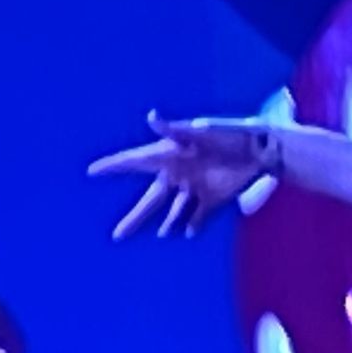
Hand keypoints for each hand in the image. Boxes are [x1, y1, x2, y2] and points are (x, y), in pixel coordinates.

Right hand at [87, 112, 279, 239]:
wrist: (261, 148)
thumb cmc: (228, 133)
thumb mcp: (200, 130)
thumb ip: (175, 128)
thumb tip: (151, 116)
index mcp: (170, 154)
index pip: (135, 161)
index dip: (113, 166)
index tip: (91, 171)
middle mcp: (178, 174)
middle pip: (151, 200)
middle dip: (135, 218)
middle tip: (116, 236)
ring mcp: (195, 187)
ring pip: (174, 211)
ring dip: (167, 222)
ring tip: (161, 234)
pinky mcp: (214, 197)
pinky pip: (198, 216)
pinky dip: (193, 225)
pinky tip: (186, 233)